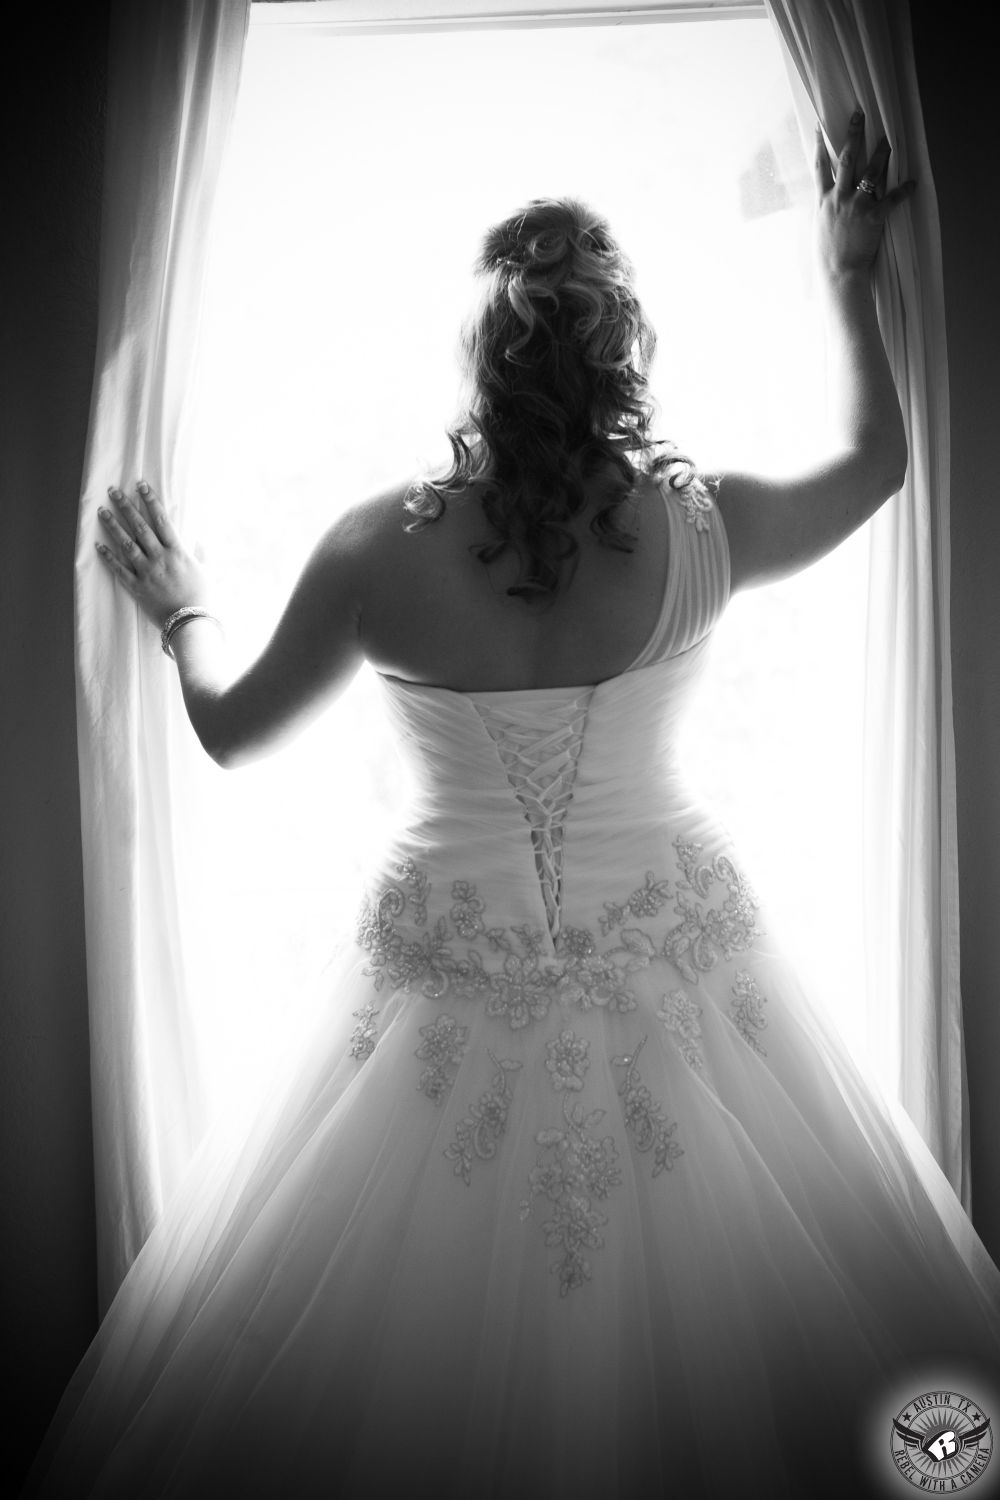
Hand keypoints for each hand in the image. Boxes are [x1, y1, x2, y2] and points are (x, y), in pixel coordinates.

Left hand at [95, 482, 213, 629]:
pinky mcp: (137, 588)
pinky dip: (108, 557)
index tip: (141, 485)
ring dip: (113, 526)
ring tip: (102, 511)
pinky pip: (119, 569)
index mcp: (178, 552)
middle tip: (113, 491)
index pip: (162, 519)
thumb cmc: (203, 597)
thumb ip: (200, 553)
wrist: (191, 623)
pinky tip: (99, 545)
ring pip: (126, 544)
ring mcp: (147, 572)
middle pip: (140, 527)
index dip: (150, 500)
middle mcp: (160, 558)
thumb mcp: (206, 571)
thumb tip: (198, 540)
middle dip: (126, 507)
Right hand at [814, 109, 914, 277]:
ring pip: (870, 172)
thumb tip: (828, 201)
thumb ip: (826, 210)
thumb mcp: (819, 227)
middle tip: (859, 114)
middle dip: (853, 134)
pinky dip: (904, 191)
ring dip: (881, 153)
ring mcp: (856, 206)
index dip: (817, 144)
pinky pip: (892, 200)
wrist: (838, 273)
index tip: (819, 125)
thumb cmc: (827, 255)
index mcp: (822, 201)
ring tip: (889, 139)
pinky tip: (913, 182)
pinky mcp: (873, 217)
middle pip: (845, 159)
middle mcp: (838, 198)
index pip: (819, 166)